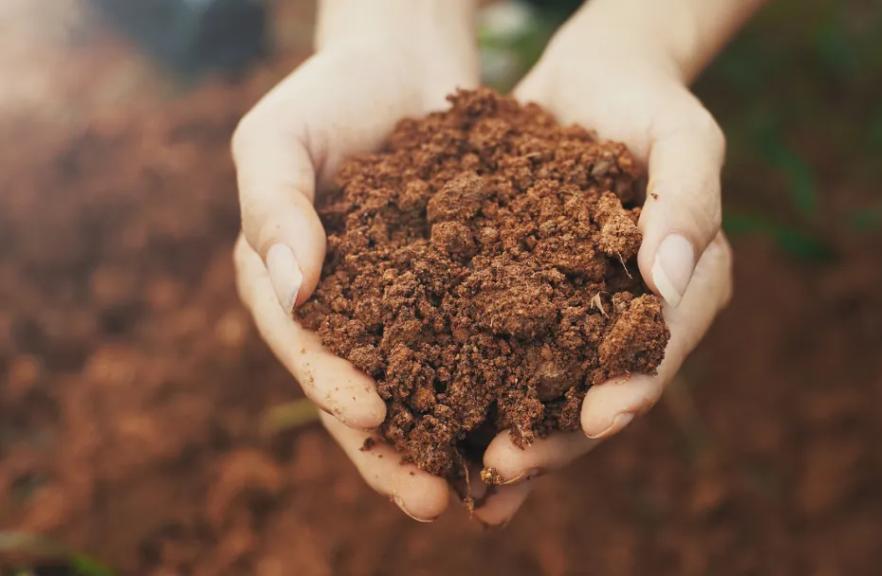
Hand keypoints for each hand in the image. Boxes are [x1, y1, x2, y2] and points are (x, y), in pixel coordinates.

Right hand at [232, 0, 477, 521]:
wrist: (402, 60)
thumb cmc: (328, 94)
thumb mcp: (278, 139)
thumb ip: (272, 208)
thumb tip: (290, 287)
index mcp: (288, 287)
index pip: (305, 350)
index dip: (332, 386)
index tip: (370, 414)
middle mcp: (344, 310)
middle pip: (365, 391)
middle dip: (395, 450)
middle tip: (431, 501)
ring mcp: (402, 305)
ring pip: (427, 383)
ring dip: (452, 437)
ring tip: (490, 484)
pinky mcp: (458, 289)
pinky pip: (477, 340)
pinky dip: (497, 379)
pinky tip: (532, 413)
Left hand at [474, 2, 734, 519]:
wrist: (590, 83)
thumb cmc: (649, 103)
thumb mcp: (683, 135)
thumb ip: (689, 199)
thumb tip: (669, 277)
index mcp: (684, 294)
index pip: (660, 350)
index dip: (632, 387)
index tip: (600, 417)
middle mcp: (629, 318)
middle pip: (598, 390)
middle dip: (558, 434)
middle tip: (508, 466)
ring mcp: (576, 314)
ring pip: (545, 386)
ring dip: (509, 429)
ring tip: (466, 474)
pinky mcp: (527, 299)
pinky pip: (498, 345)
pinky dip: (469, 377)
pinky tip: (426, 409)